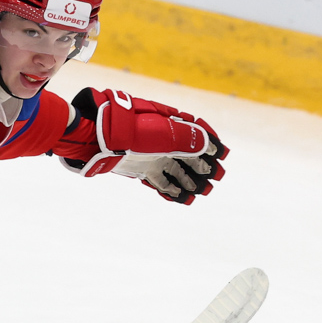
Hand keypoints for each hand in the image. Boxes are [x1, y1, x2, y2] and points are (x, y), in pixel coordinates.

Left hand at [63, 88, 227, 203]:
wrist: (98, 138)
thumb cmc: (133, 131)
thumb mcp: (166, 134)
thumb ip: (190, 140)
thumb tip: (210, 148)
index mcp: (172, 125)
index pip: (198, 134)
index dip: (211, 145)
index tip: (222, 156)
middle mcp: (164, 140)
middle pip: (188, 155)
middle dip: (202, 168)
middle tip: (214, 181)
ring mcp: (151, 155)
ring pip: (175, 170)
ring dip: (187, 180)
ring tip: (200, 192)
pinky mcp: (139, 168)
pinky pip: (158, 180)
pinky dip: (168, 188)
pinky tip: (178, 197)